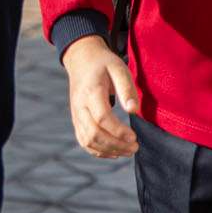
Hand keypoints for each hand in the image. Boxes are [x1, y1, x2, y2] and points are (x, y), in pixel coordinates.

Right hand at [62, 34, 139, 157]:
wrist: (81, 60)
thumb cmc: (103, 64)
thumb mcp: (118, 68)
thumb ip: (126, 88)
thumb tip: (133, 111)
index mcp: (91, 91)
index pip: (102, 118)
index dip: (118, 131)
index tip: (134, 137)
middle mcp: (80, 106)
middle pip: (94, 133)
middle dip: (116, 145)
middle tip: (135, 147)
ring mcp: (76, 114)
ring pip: (88, 141)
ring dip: (108, 150)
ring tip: (128, 151)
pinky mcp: (76, 120)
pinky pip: (84, 141)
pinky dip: (98, 151)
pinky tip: (114, 152)